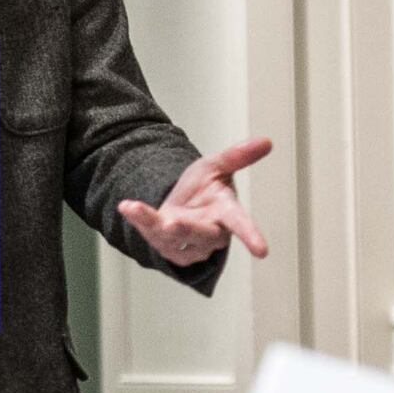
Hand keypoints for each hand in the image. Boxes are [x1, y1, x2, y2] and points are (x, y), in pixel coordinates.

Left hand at [119, 138, 273, 264]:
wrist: (180, 205)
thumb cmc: (203, 188)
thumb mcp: (216, 166)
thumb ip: (238, 156)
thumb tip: (267, 141)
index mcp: (226, 213)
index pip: (241, 224)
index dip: (251, 236)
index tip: (262, 251)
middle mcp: (210, 233)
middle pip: (202, 235)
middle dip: (187, 230)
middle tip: (173, 223)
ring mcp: (188, 244)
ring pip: (172, 237)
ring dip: (151, 223)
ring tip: (134, 208)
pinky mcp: (168, 248)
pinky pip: (151, 234)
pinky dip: (138, 219)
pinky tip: (127, 206)